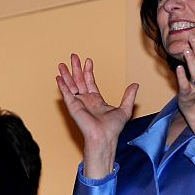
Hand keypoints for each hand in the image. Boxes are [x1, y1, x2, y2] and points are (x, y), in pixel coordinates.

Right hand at [56, 54, 138, 178]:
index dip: (88, 72)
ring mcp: (78, 103)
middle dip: (76, 68)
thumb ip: (128, 96)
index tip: (88, 61)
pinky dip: (62, 85)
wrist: (104, 137)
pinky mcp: (73, 107)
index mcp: (96, 101)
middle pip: (79, 81)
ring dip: (66, 74)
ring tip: (62, 64)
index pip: (90, 83)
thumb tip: (135, 85)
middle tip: (73, 56)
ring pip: (71, 85)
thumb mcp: (125, 109)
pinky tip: (59, 77)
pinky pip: (66, 94)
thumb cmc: (113, 129)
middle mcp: (86, 101)